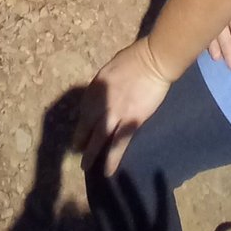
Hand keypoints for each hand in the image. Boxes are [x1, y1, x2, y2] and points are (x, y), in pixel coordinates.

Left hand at [73, 39, 172, 175]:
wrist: (153, 61)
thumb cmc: (135, 59)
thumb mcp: (111, 68)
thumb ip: (106, 85)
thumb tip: (104, 96)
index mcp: (96, 86)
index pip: (84, 108)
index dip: (82, 120)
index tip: (82, 128)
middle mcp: (101, 101)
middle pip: (87, 124)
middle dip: (80, 139)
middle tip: (77, 151)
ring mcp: (115, 113)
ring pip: (98, 138)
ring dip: (90, 153)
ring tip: (85, 167)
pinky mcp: (130, 122)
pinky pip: (118, 144)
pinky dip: (112, 158)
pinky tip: (108, 171)